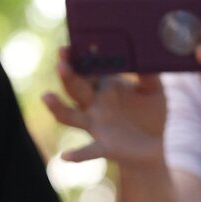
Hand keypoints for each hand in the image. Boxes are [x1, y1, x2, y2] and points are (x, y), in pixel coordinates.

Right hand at [43, 48, 167, 167]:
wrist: (153, 147)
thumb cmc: (151, 114)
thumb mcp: (154, 91)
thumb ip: (149, 75)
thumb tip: (144, 58)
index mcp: (103, 85)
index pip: (87, 68)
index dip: (79, 57)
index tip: (73, 45)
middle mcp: (93, 104)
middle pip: (75, 87)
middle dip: (67, 74)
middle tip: (61, 61)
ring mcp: (94, 125)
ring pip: (70, 116)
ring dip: (58, 107)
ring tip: (47, 96)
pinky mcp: (103, 146)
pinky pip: (88, 151)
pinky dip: (77, 154)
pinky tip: (65, 156)